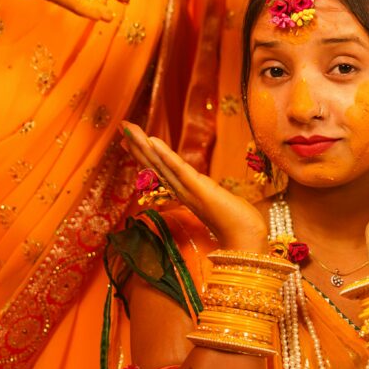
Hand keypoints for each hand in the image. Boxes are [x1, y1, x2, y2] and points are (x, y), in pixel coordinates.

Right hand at [120, 121, 269, 252]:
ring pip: (161, 166)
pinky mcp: (200, 190)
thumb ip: (210, 196)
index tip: (127, 141)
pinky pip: (179, 170)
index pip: (159, 171)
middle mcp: (182, 193)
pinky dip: (165, 155)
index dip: (143, 156)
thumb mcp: (220, 203)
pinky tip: (153, 142)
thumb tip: (209, 191)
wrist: (246, 242)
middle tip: (122, 127)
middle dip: (137, 146)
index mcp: (185, 194)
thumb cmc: (238, 224)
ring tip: (128, 129)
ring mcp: (189, 192)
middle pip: (154, 166)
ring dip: (144, 146)